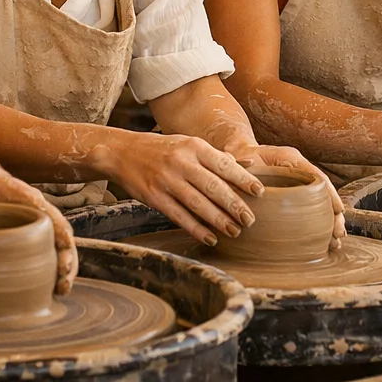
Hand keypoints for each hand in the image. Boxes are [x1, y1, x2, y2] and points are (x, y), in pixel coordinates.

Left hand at [0, 160, 78, 294]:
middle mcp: (38, 211)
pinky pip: (51, 252)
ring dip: (65, 268)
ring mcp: (37, 225)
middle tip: (63, 283)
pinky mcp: (32, 237)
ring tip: (62, 290)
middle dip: (68, 259)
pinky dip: (55, 271)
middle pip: (64, 234)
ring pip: (62, 245)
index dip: (60, 233)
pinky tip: (53, 289)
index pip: (50, 214)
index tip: (63, 252)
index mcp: (25, 197)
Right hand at [99, 131, 264, 246]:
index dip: (244, 180)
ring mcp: (167, 181)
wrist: (122, 152)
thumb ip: (214, 156)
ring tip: (234, 231)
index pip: (225, 165)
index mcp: (194, 146)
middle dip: (235, 205)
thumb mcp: (188, 144)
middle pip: (214, 187)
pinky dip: (196, 229)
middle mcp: (182, 163)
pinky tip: (210, 237)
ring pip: (198, 204)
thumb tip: (245, 165)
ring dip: (219, 220)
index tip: (260, 193)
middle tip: (250, 220)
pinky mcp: (154, 198)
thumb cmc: (162, 149)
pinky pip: (179, 216)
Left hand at [235, 144, 346, 246]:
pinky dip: (319, 225)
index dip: (329, 194)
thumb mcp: (239, 159)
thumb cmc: (240, 157)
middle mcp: (299, 170)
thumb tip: (240, 162)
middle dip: (334, 214)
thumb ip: (240, 164)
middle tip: (339, 234)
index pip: (316, 176)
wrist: (242, 154)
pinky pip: (311, 210)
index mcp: (290, 158)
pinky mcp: (295, 196)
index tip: (338, 210)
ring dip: (330, 223)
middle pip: (323, 193)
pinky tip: (325, 242)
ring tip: (336, 243)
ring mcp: (299, 184)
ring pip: (320, 204)